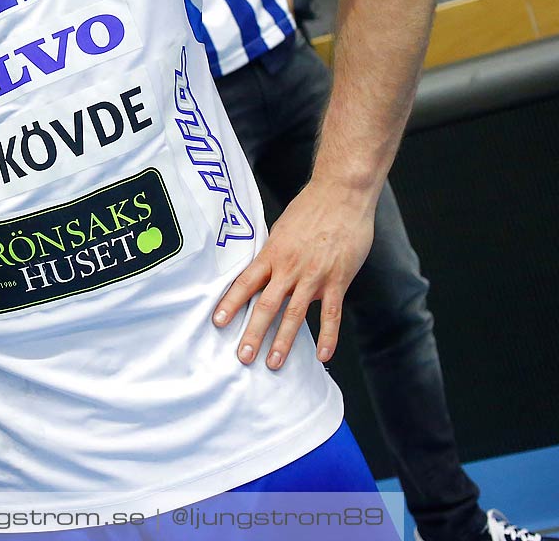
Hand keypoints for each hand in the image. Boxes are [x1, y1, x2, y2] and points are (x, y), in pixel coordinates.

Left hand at [212, 180, 374, 368]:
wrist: (341, 195)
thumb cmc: (310, 209)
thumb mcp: (281, 229)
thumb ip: (273, 254)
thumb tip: (262, 271)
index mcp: (272, 254)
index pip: (245, 283)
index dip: (230, 303)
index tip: (217, 322)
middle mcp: (289, 268)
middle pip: (266, 305)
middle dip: (253, 333)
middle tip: (243, 356)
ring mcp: (313, 276)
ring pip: (295, 314)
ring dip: (283, 341)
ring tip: (274, 362)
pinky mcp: (337, 280)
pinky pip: (331, 314)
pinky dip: (327, 336)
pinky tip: (322, 356)